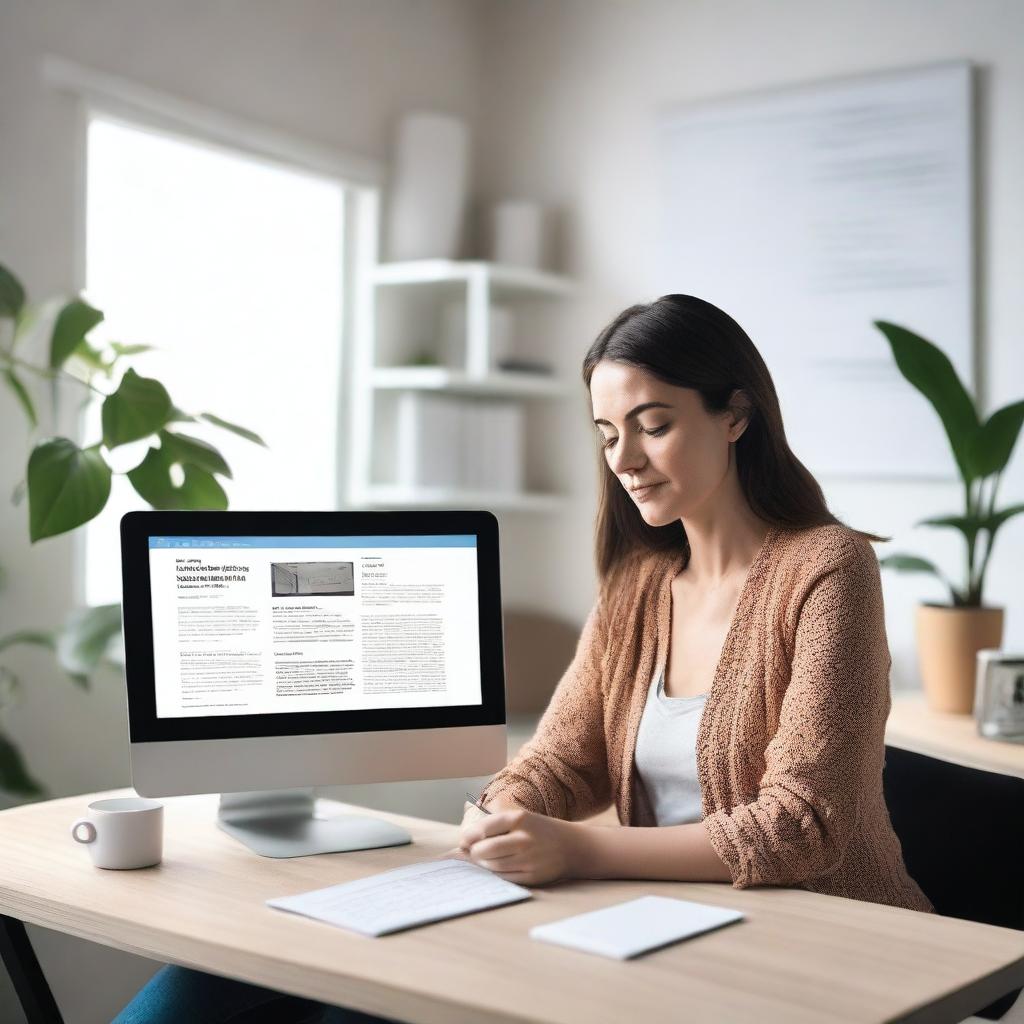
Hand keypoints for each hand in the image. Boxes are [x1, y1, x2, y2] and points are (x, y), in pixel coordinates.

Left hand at [459, 808, 585, 885]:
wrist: (571, 846)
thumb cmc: (539, 830)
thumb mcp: (520, 818)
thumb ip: (493, 825)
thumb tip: (463, 842)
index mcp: (519, 818)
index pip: (483, 828)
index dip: (469, 836)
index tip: (464, 841)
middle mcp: (524, 838)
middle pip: (485, 850)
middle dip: (474, 853)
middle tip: (473, 852)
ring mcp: (529, 859)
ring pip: (493, 865)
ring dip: (484, 864)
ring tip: (486, 859)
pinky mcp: (532, 876)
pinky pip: (504, 877)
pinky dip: (496, 873)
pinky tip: (498, 867)